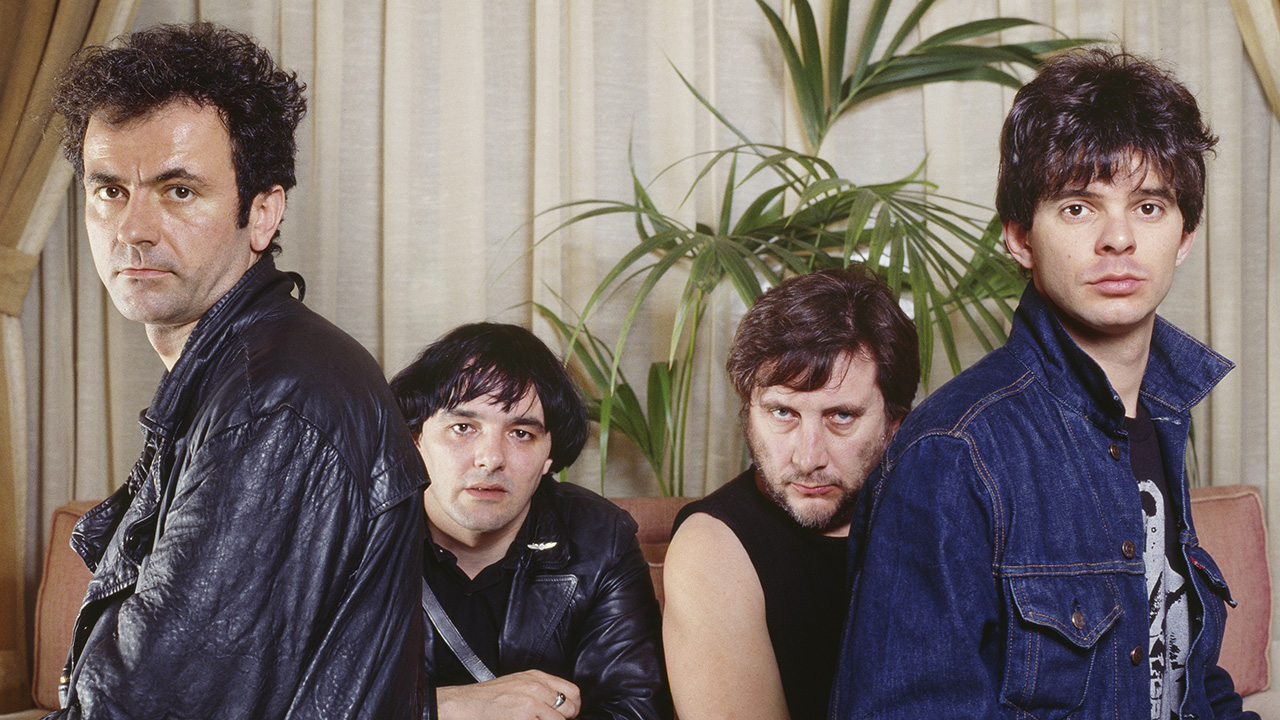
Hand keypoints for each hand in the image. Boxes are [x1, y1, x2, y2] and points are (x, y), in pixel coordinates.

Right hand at [437, 670, 580, 719]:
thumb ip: (541, 689)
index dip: (574, 706)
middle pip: (570, 707)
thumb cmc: (491, 696)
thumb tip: (560, 702)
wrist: (468, 703)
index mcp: (537, 677)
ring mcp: (531, 703)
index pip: (572, 691)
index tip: (568, 715)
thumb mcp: (520, 682)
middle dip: (566, 719)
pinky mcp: (524, 717)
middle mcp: (537, 687)